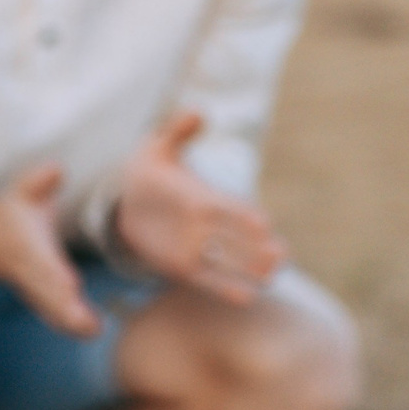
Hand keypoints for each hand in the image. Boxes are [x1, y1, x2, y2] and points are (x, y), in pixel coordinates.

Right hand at [0, 164, 99, 336]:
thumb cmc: (15, 214)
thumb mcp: (22, 194)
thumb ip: (38, 184)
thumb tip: (54, 169)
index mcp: (26, 246)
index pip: (40, 262)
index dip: (53, 274)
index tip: (70, 285)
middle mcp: (29, 270)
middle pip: (46, 292)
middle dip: (64, 308)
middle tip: (87, 323)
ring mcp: (32, 287)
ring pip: (50, 308)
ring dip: (69, 321)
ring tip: (93, 330)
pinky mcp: (39, 297)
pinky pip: (52, 313)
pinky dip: (68, 324)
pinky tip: (90, 331)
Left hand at [115, 112, 285, 303]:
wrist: (128, 201)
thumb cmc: (150, 171)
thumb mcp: (157, 149)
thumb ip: (176, 131)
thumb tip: (196, 112)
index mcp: (206, 197)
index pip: (233, 207)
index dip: (246, 215)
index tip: (263, 223)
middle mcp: (209, 225)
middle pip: (241, 238)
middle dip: (260, 246)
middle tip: (280, 256)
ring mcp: (199, 247)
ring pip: (231, 261)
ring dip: (250, 269)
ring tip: (270, 277)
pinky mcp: (183, 267)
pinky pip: (208, 280)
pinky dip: (226, 288)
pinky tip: (247, 297)